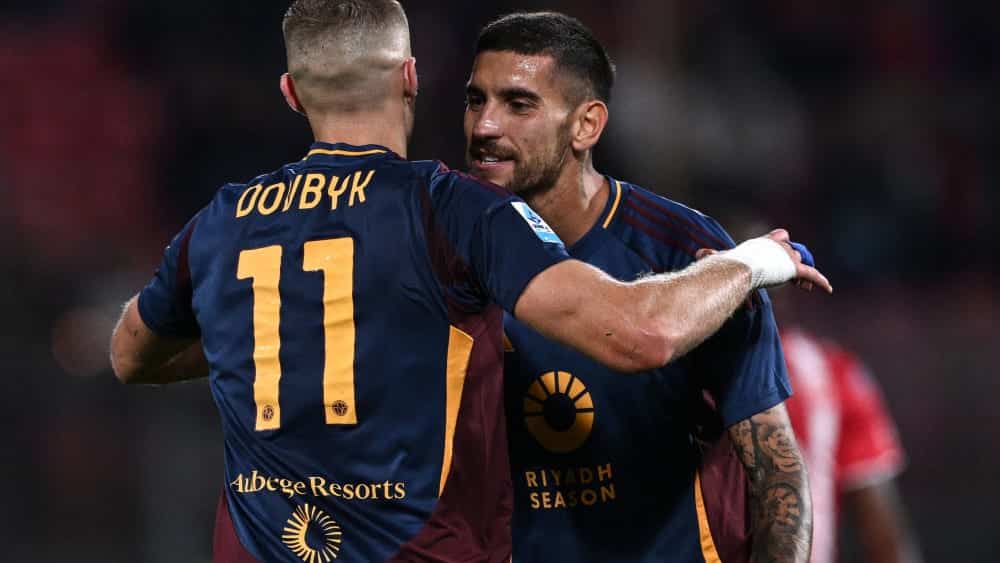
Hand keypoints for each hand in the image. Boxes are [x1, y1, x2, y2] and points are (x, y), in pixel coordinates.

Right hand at [697, 229, 832, 293]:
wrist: (739, 268)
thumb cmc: (727, 265)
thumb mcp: (720, 259)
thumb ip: (711, 256)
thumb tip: (697, 255)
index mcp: (763, 243)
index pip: (780, 236)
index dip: (781, 244)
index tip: (782, 251)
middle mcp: (778, 246)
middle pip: (792, 251)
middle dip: (792, 262)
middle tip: (791, 276)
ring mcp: (787, 256)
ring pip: (800, 263)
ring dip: (801, 274)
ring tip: (801, 286)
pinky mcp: (794, 268)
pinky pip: (812, 274)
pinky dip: (820, 282)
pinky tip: (828, 289)